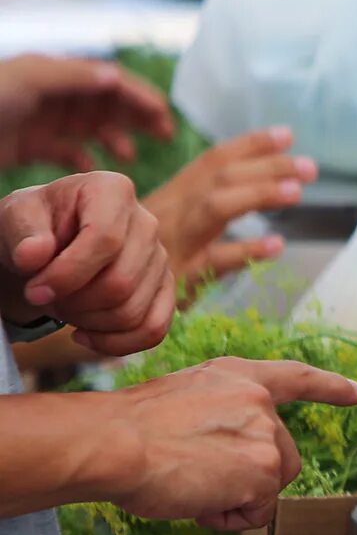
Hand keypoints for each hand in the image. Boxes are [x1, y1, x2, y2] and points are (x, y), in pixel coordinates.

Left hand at [0, 54, 173, 169]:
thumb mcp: (27, 80)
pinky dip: (84, 156)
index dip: (139, 95)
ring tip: (128, 156)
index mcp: (55, 74)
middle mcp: (52, 94)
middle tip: (164, 134)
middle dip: (136, 115)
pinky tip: (93, 169)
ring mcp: (41, 119)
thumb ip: (70, 77)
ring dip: (115, 136)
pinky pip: (66, 148)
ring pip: (90, 125)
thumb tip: (115, 77)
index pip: (109, 80)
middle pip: (106, 101)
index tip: (164, 115)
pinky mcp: (28, 144)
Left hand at [0, 172, 172, 355]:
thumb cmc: (33, 227)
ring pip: (133, 311)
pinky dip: (115, 344)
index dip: (67, 274)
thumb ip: (22, 233)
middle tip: (45, 299)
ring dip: (88, 322)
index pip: (105, 240)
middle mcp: (146, 222)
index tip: (33, 292)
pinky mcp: (164, 288)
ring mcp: (160, 257)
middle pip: (121, 283)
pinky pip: (153, 329)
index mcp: (113, 190)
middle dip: (75, 304)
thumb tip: (33, 256)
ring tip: (62, 309)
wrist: (48, 241)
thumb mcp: (15, 219)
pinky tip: (83, 336)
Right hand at [104, 358, 356, 529]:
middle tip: (199, 476)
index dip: (329, 388)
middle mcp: (260, 400)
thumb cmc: (130, 430)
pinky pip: (257, 513)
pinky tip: (198, 500)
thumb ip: (221, 414)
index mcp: (238, 377)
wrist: (115, 443)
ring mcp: (266, 434)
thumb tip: (229, 451)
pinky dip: (229, 518)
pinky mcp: (265, 470)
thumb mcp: (185, 401)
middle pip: (283, 456)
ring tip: (193, 485)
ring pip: (270, 485)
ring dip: (237, 498)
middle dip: (251, 477)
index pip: (296, 378)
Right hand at [142, 127, 315, 296]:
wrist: (86, 291)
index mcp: (174, 196)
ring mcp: (175, 242)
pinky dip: (246, 250)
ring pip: (216, 208)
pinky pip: (213, 261)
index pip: (214, 161)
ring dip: (257, 195)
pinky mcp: (178, 278)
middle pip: (222, 177)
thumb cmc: (133, 257)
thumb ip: (202, 203)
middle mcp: (173, 211)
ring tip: (296, 192)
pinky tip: (275, 245)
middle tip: (310, 167)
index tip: (287, 134)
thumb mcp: (165, 223)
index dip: (251, 145)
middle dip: (267, 167)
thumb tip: (252, 180)